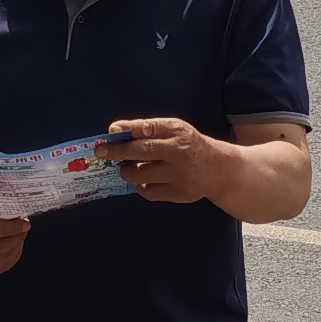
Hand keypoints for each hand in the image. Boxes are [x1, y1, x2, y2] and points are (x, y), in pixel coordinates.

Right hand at [0, 178, 28, 276]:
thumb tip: (18, 210)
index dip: (13, 227)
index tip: (25, 223)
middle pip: (0, 245)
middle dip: (17, 236)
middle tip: (24, 228)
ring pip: (2, 258)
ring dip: (16, 246)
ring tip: (19, 236)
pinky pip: (0, 267)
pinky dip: (11, 257)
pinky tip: (13, 247)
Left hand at [109, 116, 230, 205]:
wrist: (218, 169)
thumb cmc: (189, 145)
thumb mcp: (174, 130)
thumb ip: (148, 129)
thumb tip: (115, 130)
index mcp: (177, 131)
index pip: (148, 128)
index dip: (127, 129)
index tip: (111, 132)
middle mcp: (179, 152)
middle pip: (142, 151)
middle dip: (117, 152)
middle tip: (101, 152)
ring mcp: (179, 174)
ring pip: (141, 174)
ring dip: (128, 171)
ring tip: (128, 168)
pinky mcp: (178, 193)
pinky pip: (148, 191)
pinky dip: (141, 186)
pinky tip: (145, 181)